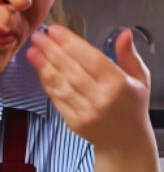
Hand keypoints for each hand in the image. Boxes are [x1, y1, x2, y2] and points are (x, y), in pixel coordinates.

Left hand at [27, 25, 152, 152]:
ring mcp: (86, 111)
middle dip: (51, 50)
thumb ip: (129, 55)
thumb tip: (124, 32)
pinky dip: (46, 82)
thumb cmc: (132, 106)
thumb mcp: (140, 79)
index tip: (55, 30)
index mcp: (119, 85)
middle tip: (38, 36)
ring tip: (32, 50)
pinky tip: (39, 69)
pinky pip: (56, 98)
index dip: (71, 43)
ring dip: (43, 65)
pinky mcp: (73, 121)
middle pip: (71, 69)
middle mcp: (101, 98)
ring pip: (60, 84)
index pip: (91, 59)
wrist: (126, 141)